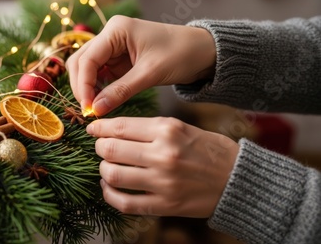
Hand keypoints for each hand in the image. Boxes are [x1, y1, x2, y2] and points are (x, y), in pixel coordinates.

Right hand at [67, 15, 215, 115]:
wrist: (202, 51)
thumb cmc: (180, 54)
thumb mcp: (150, 74)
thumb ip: (120, 91)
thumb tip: (95, 109)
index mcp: (116, 29)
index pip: (87, 59)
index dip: (83, 85)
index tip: (87, 108)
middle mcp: (110, 35)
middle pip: (81, 61)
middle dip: (81, 86)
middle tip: (89, 110)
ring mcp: (112, 46)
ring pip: (87, 68)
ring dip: (87, 88)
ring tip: (95, 108)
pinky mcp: (118, 58)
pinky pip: (99, 74)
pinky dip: (97, 88)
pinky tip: (102, 101)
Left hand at [87, 117, 238, 217]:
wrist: (239, 180)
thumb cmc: (210, 150)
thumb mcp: (182, 127)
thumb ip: (149, 129)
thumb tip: (114, 130)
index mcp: (167, 130)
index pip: (119, 127)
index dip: (99, 128)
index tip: (93, 129)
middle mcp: (163, 155)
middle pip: (110, 150)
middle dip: (99, 147)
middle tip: (101, 147)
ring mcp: (163, 182)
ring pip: (112, 175)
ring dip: (103, 170)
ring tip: (107, 166)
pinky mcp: (165, 205)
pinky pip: (124, 203)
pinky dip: (110, 195)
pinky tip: (110, 187)